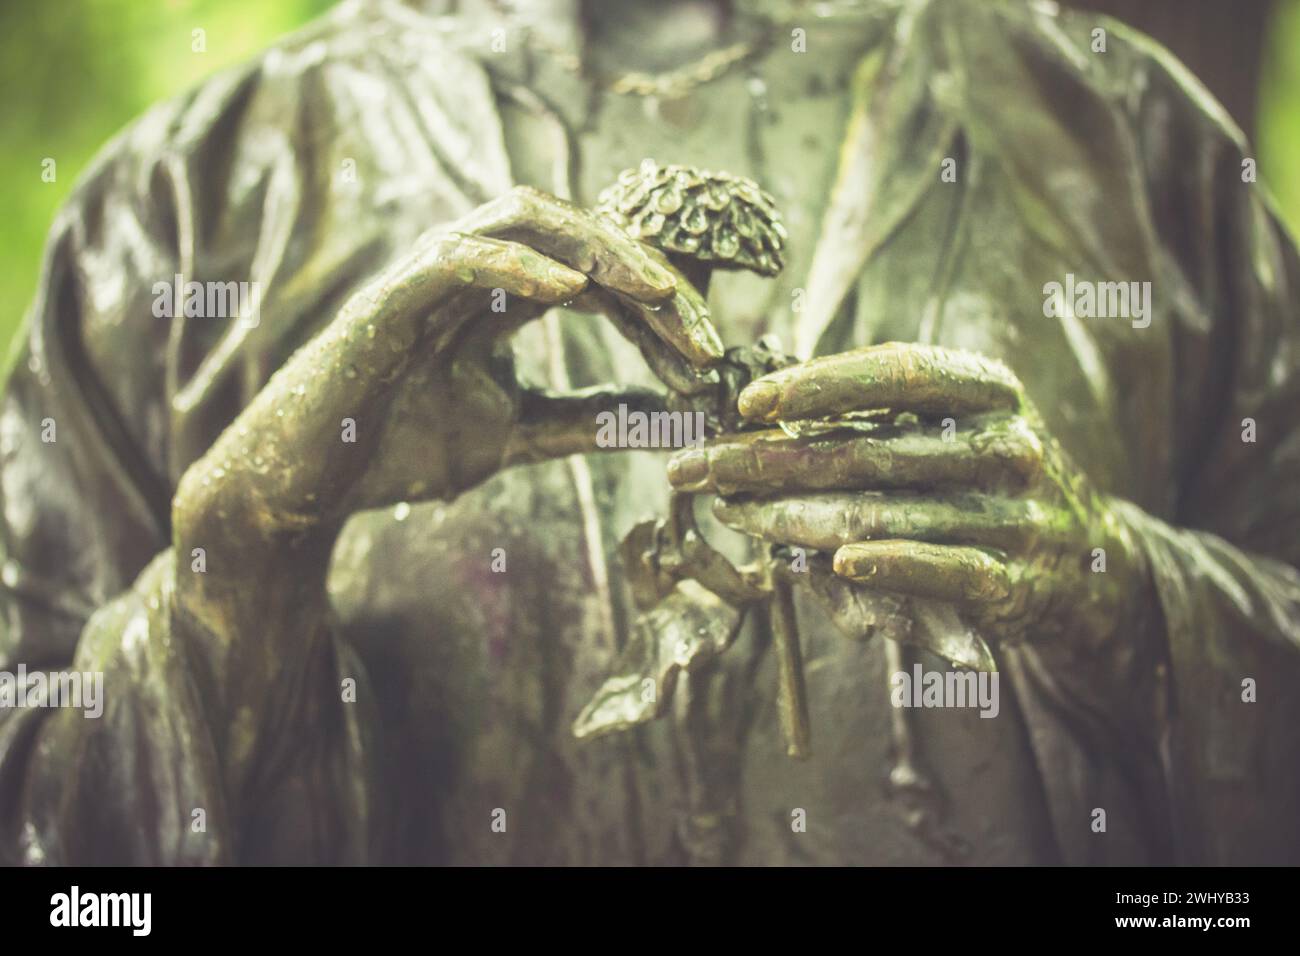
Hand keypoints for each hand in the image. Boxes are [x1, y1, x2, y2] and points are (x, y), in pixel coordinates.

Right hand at [172, 186, 722, 670]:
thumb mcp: (518, 436)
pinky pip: (455, 258)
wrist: (307, 487)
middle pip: (575, 233)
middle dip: (646, 273)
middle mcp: (469, 270)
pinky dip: (515, 266)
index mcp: (500, 296)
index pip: (596, 274)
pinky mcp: (387, 300)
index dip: (658, 306)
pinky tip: (571, 292)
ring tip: (657, 291)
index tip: (709, 355)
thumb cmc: (401, 450)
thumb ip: (587, 423)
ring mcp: (425, 275)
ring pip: (520, 217)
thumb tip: (671, 420)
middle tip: (703, 328)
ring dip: (597, 249)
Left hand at [666, 343, 1148, 649]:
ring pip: (881, 513)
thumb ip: (879, 414)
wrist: (1084, 564)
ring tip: (732, 515)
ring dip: (791, 517)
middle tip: (695, 469)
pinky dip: (880, 566)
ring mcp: (1011, 513)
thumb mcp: (953, 426)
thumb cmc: (983, 478)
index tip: (748, 403)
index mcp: (987, 389)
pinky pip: (934, 570)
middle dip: (766, 461)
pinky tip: (828, 563)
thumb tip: (762, 409)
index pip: (895, 372)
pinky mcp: (1010, 579)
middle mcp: (1004, 443)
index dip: (817, 384)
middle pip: (866, 451)